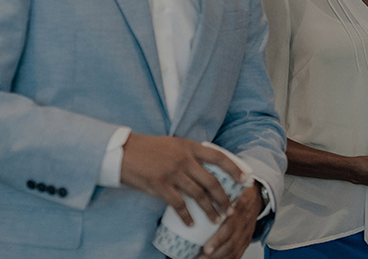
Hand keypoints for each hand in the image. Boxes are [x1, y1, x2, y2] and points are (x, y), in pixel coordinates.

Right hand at [120, 134, 245, 225]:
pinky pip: (178, 204)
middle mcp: (184, 159)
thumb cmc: (147, 149)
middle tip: (231, 210)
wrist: (122, 151)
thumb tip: (206, 167)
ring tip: (217, 220)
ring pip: (198, 195)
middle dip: (224, 198)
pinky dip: (186, 216)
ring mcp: (172, 172)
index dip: (235, 169)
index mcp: (189, 146)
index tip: (245, 179)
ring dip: (210, 210)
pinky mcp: (159, 185)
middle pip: (212, 181)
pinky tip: (192, 223)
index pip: (219, 157)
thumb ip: (189, 154)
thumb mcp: (173, 144)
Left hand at [199, 184, 262, 257]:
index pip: (231, 226)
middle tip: (199, 258)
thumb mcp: (231, 186)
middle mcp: (245, 221)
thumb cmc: (239, 190)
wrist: (258, 195)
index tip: (206, 248)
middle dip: (216, 254)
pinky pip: (239, 253)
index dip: (219, 239)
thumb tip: (194, 191)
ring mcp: (247, 232)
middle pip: (232, 243)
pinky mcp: (247, 239)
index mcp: (241, 206)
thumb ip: (216, 189)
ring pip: (235, 250)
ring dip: (219, 258)